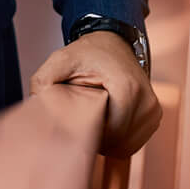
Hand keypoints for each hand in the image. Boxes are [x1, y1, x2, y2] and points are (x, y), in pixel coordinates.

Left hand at [31, 31, 160, 158]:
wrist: (112, 42)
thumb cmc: (88, 53)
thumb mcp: (60, 60)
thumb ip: (43, 81)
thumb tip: (35, 105)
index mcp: (127, 88)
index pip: (110, 133)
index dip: (88, 135)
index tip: (73, 124)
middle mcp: (146, 100)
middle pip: (119, 142)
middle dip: (97, 139)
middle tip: (80, 122)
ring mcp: (153, 109)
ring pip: (128, 145)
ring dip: (108, 141)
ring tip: (93, 120)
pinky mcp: (155, 115)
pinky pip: (135, 141)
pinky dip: (118, 138)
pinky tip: (105, 122)